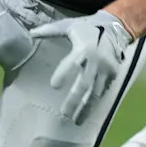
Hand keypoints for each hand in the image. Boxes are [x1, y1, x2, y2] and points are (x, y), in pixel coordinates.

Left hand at [30, 10, 132, 124]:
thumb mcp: (68, 25)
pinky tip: (88, 112)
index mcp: (83, 48)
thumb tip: (31, 33)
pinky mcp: (113, 73)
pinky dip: (96, 102)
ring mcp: (106, 69)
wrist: (115, 27)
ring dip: (86, 107)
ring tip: (76, 121)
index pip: (71, 63)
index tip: (54, 85)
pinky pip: (104, 90)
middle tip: (64, 114)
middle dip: (74, 100)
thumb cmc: (87, 27)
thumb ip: (50, 31)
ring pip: (96, 92)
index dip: (63, 74)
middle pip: (84, 84)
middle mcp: (95, 61)